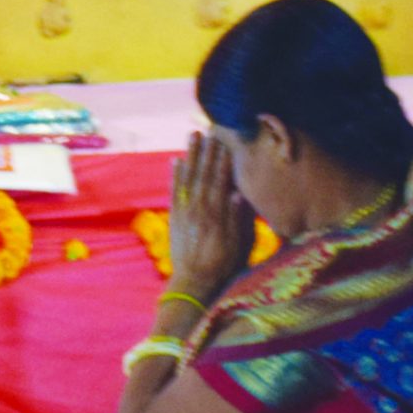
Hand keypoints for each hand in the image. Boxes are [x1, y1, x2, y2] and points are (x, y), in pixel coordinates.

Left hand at [167, 132, 256, 302]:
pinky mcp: (174, 217)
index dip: (224, 160)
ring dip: (191, 156)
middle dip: (207, 151)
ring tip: (193, 136)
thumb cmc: (224, 265)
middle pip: (204, 174)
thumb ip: (237, 218)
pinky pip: (174, 191)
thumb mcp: (239, 244)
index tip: (226, 141)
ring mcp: (184, 212)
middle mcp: (199, 209)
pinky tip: (176, 160)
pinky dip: (175, 175)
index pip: (221, 180)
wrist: (195, 282)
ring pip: (188, 178)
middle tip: (209, 129)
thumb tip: (238, 192)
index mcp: (217, 214)